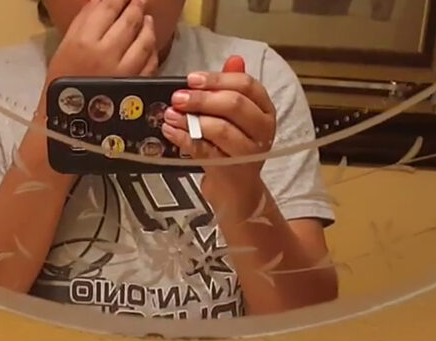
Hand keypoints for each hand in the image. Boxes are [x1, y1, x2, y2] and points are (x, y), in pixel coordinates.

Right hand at [46, 0, 157, 80]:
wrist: (68, 118)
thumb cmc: (63, 80)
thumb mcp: (66, 45)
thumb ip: (84, 20)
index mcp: (83, 41)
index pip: (108, 8)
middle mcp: (105, 54)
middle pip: (129, 21)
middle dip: (137, 6)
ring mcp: (124, 71)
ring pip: (145, 41)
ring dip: (148, 26)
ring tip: (147, 19)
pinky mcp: (135, 86)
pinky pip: (150, 63)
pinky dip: (152, 50)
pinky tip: (149, 44)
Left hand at [161, 57, 276, 197]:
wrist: (236, 187)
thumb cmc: (234, 146)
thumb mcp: (236, 115)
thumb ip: (233, 87)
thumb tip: (234, 58)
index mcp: (265, 109)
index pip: (246, 85)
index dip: (217, 79)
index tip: (191, 78)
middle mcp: (262, 129)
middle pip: (234, 105)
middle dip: (201, 99)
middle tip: (177, 97)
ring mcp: (249, 151)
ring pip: (221, 129)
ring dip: (191, 120)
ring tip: (170, 115)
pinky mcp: (231, 169)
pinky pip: (205, 150)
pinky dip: (184, 139)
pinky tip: (170, 131)